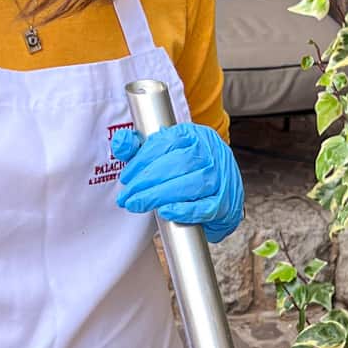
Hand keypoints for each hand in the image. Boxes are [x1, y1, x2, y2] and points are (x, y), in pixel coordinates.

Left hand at [112, 123, 242, 242]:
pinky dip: (184, 210)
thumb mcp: (162, 153)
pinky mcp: (226, 203)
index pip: (166, 143)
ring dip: (159, 196)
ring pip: (190, 185)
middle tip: (127, 196)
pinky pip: (205, 207)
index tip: (126, 177)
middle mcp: (211, 153)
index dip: (142, 161)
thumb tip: (121, 142)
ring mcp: (221, 178)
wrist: (220, 191)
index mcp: (194, 135)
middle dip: (146, 181)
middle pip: (178, 164)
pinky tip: (165, 211)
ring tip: (138, 205)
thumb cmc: (187, 170)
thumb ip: (137, 147)